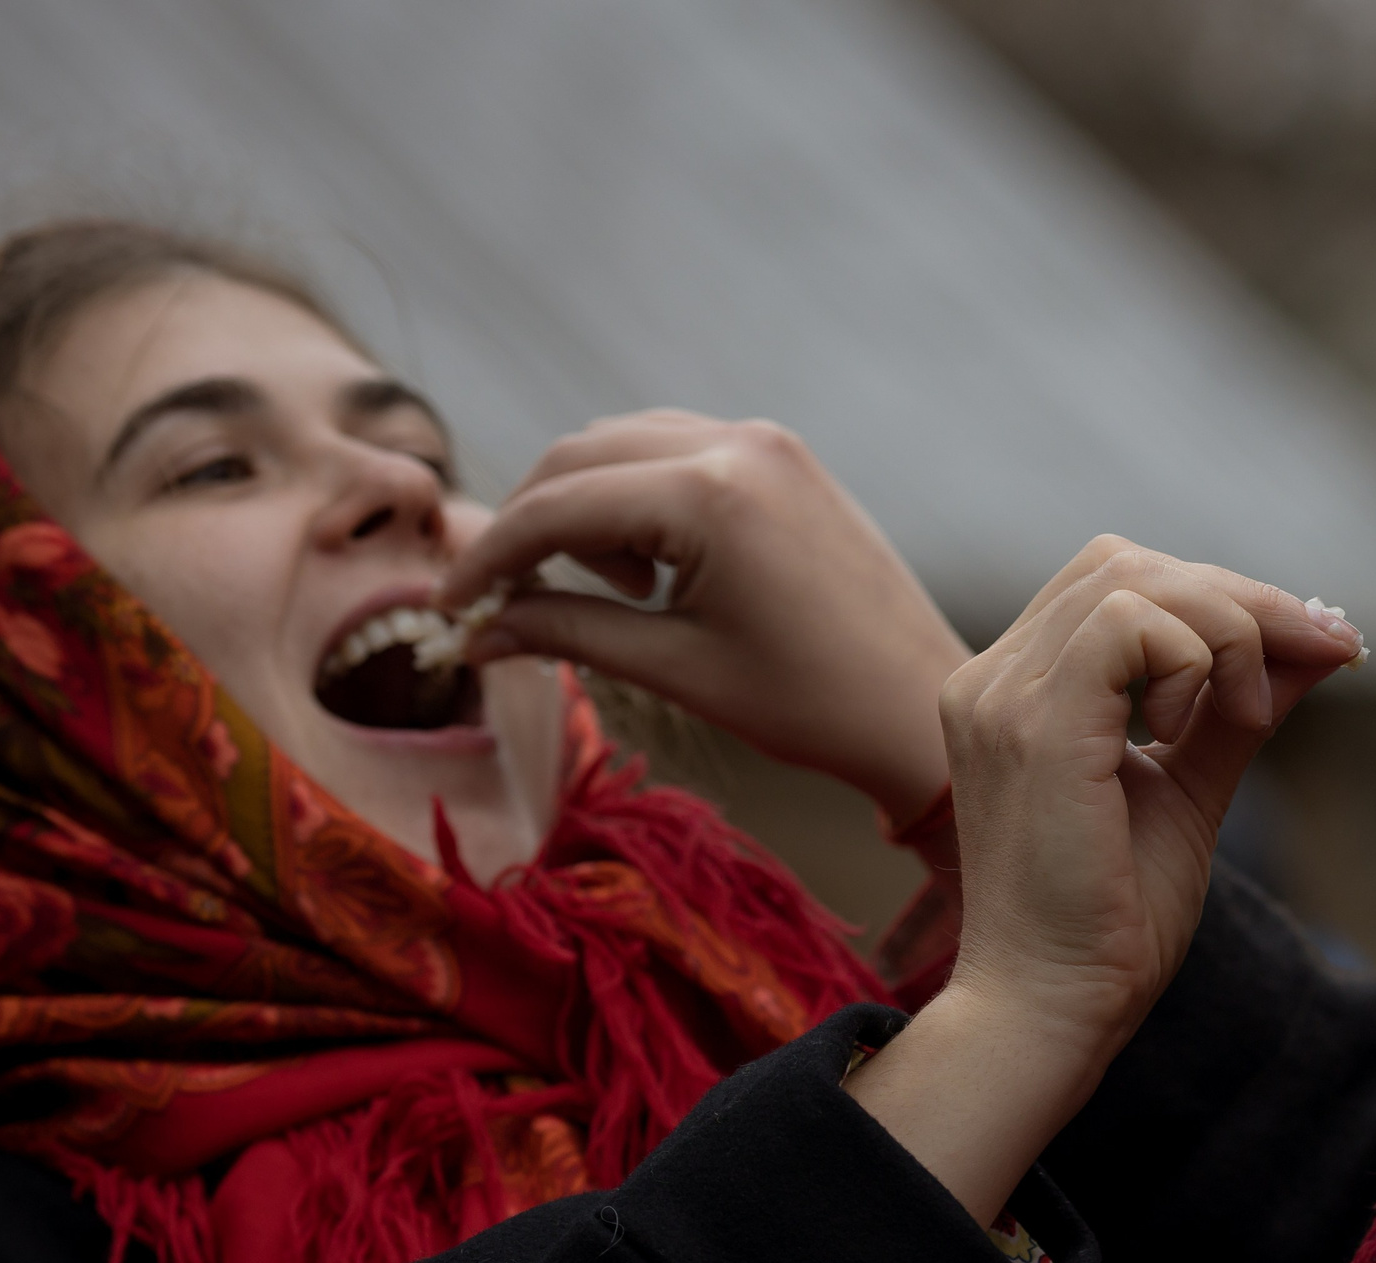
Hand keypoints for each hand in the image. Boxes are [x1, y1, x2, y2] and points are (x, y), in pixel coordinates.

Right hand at [437, 411, 968, 827]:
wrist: (923, 707)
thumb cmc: (812, 704)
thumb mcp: (676, 669)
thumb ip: (569, 632)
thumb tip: (479, 630)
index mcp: (709, 494)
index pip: (556, 504)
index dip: (489, 555)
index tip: (452, 606)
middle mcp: (737, 444)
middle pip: (579, 456)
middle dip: (530, 525)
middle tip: (509, 600)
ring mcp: (767, 442)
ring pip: (624, 443)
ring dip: (586, 507)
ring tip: (616, 594)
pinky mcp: (785, 456)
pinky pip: (678, 451)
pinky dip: (639, 495)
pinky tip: (656, 568)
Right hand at [847, 537, 1363, 1221]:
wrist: (1052, 1011)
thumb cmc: (1110, 923)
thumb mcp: (1190, 792)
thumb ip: (1237, 714)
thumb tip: (1320, 642)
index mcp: (1016, 691)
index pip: (1118, 583)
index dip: (1223, 597)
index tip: (1317, 644)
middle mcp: (994, 679)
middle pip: (1128, 564)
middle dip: (1240, 600)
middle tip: (1320, 651)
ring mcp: (1003, 695)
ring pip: (1134, 579)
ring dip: (1227, 629)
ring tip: (1247, 714)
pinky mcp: (1034, 725)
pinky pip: (1129, 624)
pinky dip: (1194, 656)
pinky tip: (1199, 728)